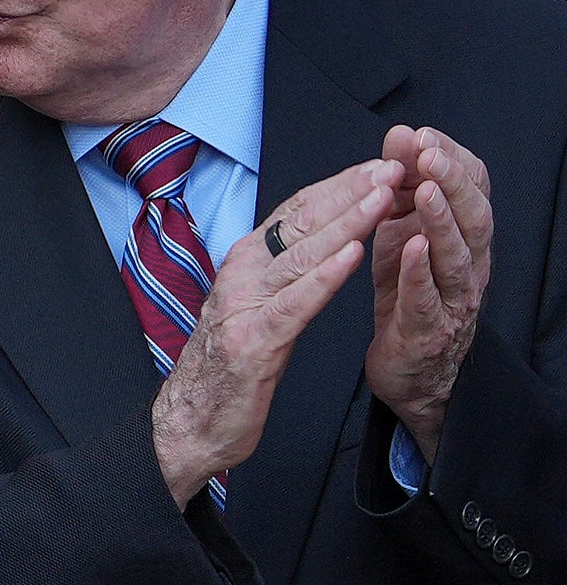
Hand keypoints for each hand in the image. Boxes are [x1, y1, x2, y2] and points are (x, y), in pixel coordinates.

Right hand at [151, 159, 394, 505]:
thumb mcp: (257, 302)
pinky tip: (352, 256)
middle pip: (302, 223)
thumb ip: (284, 269)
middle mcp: (241, 274)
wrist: (190, 420)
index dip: (341, 184)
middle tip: (394, 166)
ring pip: (303, 255)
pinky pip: (296, 304)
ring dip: (347, 223)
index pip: (298, 211)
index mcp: (246, 262)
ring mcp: (244, 306)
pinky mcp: (253, 342)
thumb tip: (322, 234)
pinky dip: (325, 277)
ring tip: (383, 197)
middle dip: (351, 191)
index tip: (381, 163)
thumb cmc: (229, 363)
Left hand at [367, 123, 493, 461]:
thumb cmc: (408, 295)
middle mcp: (470, 264)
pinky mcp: (429, 329)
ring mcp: (454, 298)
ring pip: (458, 253)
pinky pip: (429, 298)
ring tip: (423, 189)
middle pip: (474, 215)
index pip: (470, 189)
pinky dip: (421, 270)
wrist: (410, 369)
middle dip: (451, 179)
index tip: (421, 133)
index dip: (450, 159)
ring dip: (441, 218)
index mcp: (464, 238)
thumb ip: (402, 193)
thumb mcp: (403, 235)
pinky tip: (410, 246)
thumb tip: (401, 137)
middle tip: (428, 150)